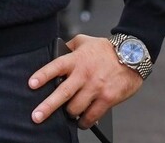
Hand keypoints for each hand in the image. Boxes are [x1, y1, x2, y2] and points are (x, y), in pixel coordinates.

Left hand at [27, 34, 142, 128]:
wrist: (133, 55)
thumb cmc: (106, 50)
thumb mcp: (84, 42)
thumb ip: (69, 47)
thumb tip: (56, 52)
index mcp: (76, 59)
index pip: (55, 67)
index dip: (42, 75)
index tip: (31, 85)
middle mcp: (84, 74)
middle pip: (63, 93)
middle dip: (47, 106)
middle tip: (36, 117)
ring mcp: (96, 87)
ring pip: (76, 108)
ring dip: (69, 114)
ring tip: (67, 114)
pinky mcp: (107, 98)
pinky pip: (92, 116)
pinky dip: (84, 121)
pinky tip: (81, 121)